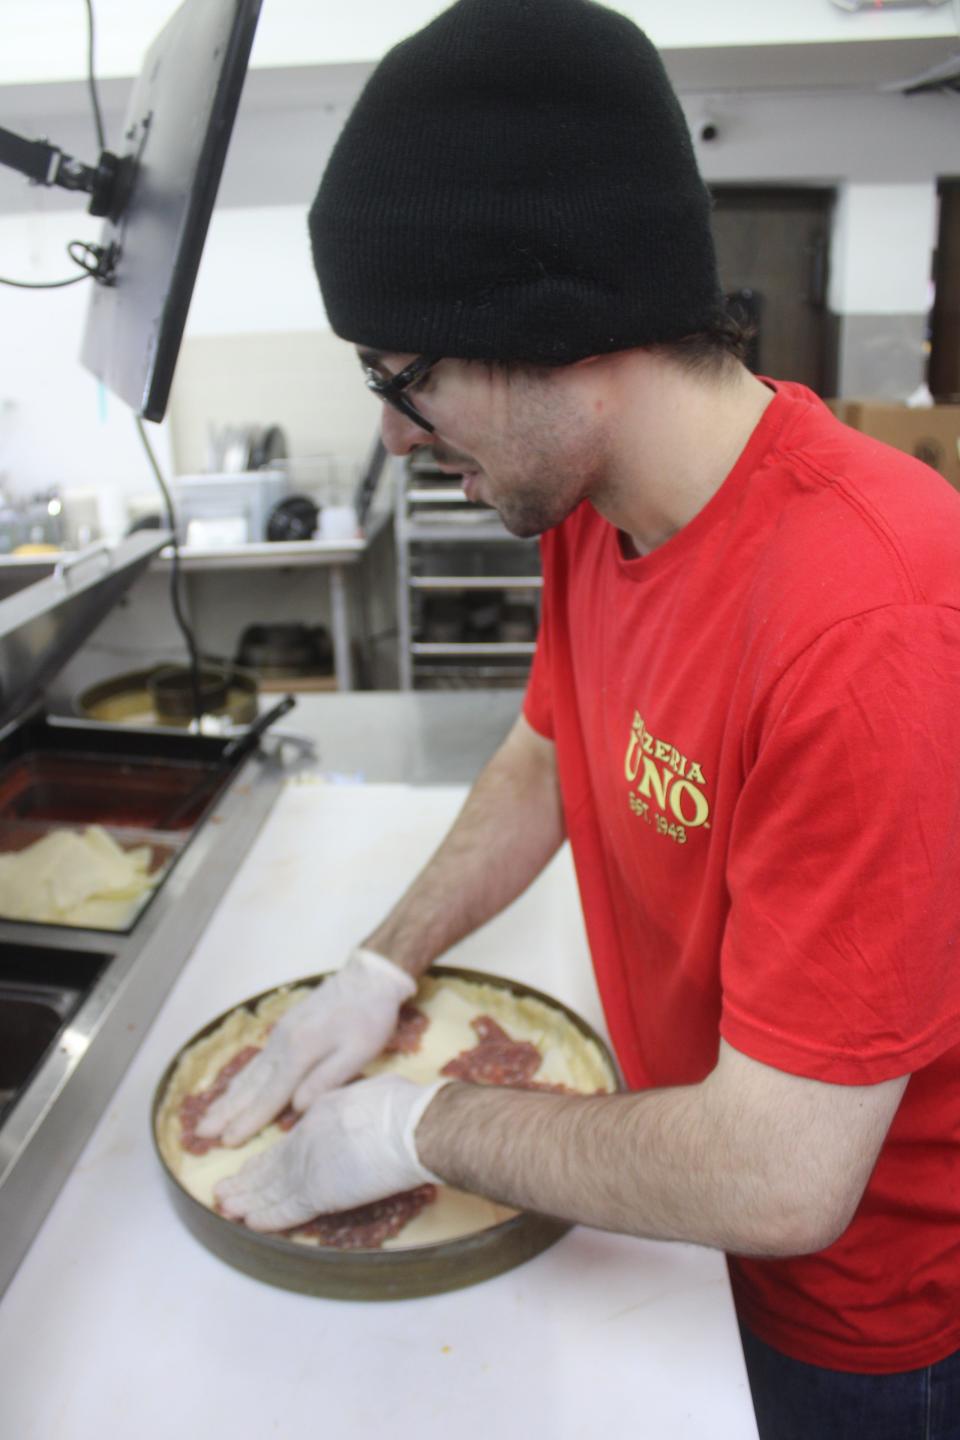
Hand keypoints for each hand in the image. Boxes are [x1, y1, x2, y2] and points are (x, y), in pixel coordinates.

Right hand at [195, 948, 416, 1145]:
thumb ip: (326, 1080)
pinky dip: (241, 1079)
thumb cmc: (369, 1016)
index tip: (226, 1142)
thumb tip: (297, 1107)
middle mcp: (282, 1043)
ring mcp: (280, 1034)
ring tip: (208, 1116)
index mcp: (301, 1052)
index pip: (270, 1095)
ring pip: (249, 1073)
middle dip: (226, 1111)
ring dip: (228, 1096)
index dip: (248, 1121)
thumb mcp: (358, 1052)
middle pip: (250, 1085)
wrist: (368, 977)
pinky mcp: (284, 1029)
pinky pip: (257, 1061)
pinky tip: (234, 1088)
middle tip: (200, 1132)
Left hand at [215, 1074, 445, 1231]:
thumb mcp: (369, 1092)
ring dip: (247, 1200)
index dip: (267, 1157)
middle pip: (271, 1165)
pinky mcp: (318, 1191)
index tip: (252, 1167)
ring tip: (226, 1207)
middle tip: (225, 1190)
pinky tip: (251, 1222)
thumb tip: (359, 1110)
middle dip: (246, 1180)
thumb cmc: (403, 1107)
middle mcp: (307, 1138)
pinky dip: (267, 1217)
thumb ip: (353, 1106)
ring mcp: (310, 1165)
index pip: (288, 1142)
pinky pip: (287, 1209)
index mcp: (321, 1112)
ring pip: (271, 1188)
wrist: (408, 1126)